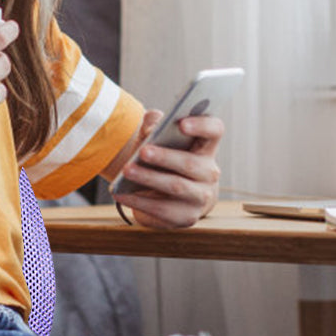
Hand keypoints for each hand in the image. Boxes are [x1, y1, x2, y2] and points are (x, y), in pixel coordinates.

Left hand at [113, 108, 222, 228]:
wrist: (171, 199)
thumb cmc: (164, 162)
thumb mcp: (158, 141)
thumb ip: (154, 125)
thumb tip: (151, 119)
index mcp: (205, 147)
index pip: (214, 130)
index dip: (201, 125)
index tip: (182, 123)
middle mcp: (209, 172)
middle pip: (190, 163)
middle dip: (164, 157)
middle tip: (142, 151)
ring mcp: (200, 197)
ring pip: (176, 186)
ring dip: (149, 178)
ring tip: (127, 171)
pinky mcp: (186, 217)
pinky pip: (162, 209)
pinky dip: (139, 201)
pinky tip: (120, 194)